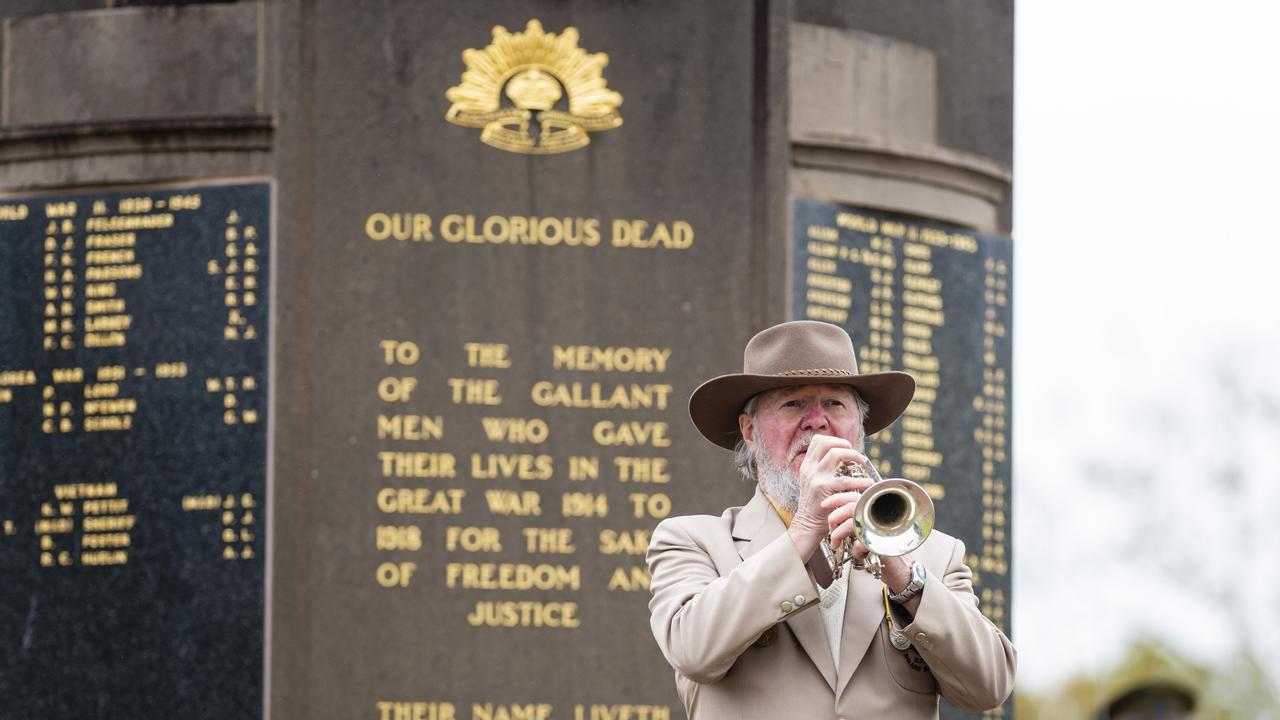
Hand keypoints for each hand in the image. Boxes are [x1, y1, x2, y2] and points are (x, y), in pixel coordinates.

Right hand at [785, 435, 874, 559]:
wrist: (807, 524)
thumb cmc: (815, 504)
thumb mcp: (813, 482)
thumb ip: (822, 469)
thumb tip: (841, 456)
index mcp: (807, 465)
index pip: (818, 440)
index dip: (834, 440)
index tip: (845, 447)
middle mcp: (810, 468)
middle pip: (826, 443)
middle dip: (844, 444)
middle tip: (855, 454)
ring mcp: (816, 477)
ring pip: (835, 453)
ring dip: (853, 455)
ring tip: (863, 462)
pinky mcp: (824, 489)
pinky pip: (846, 480)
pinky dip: (860, 480)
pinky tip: (868, 483)